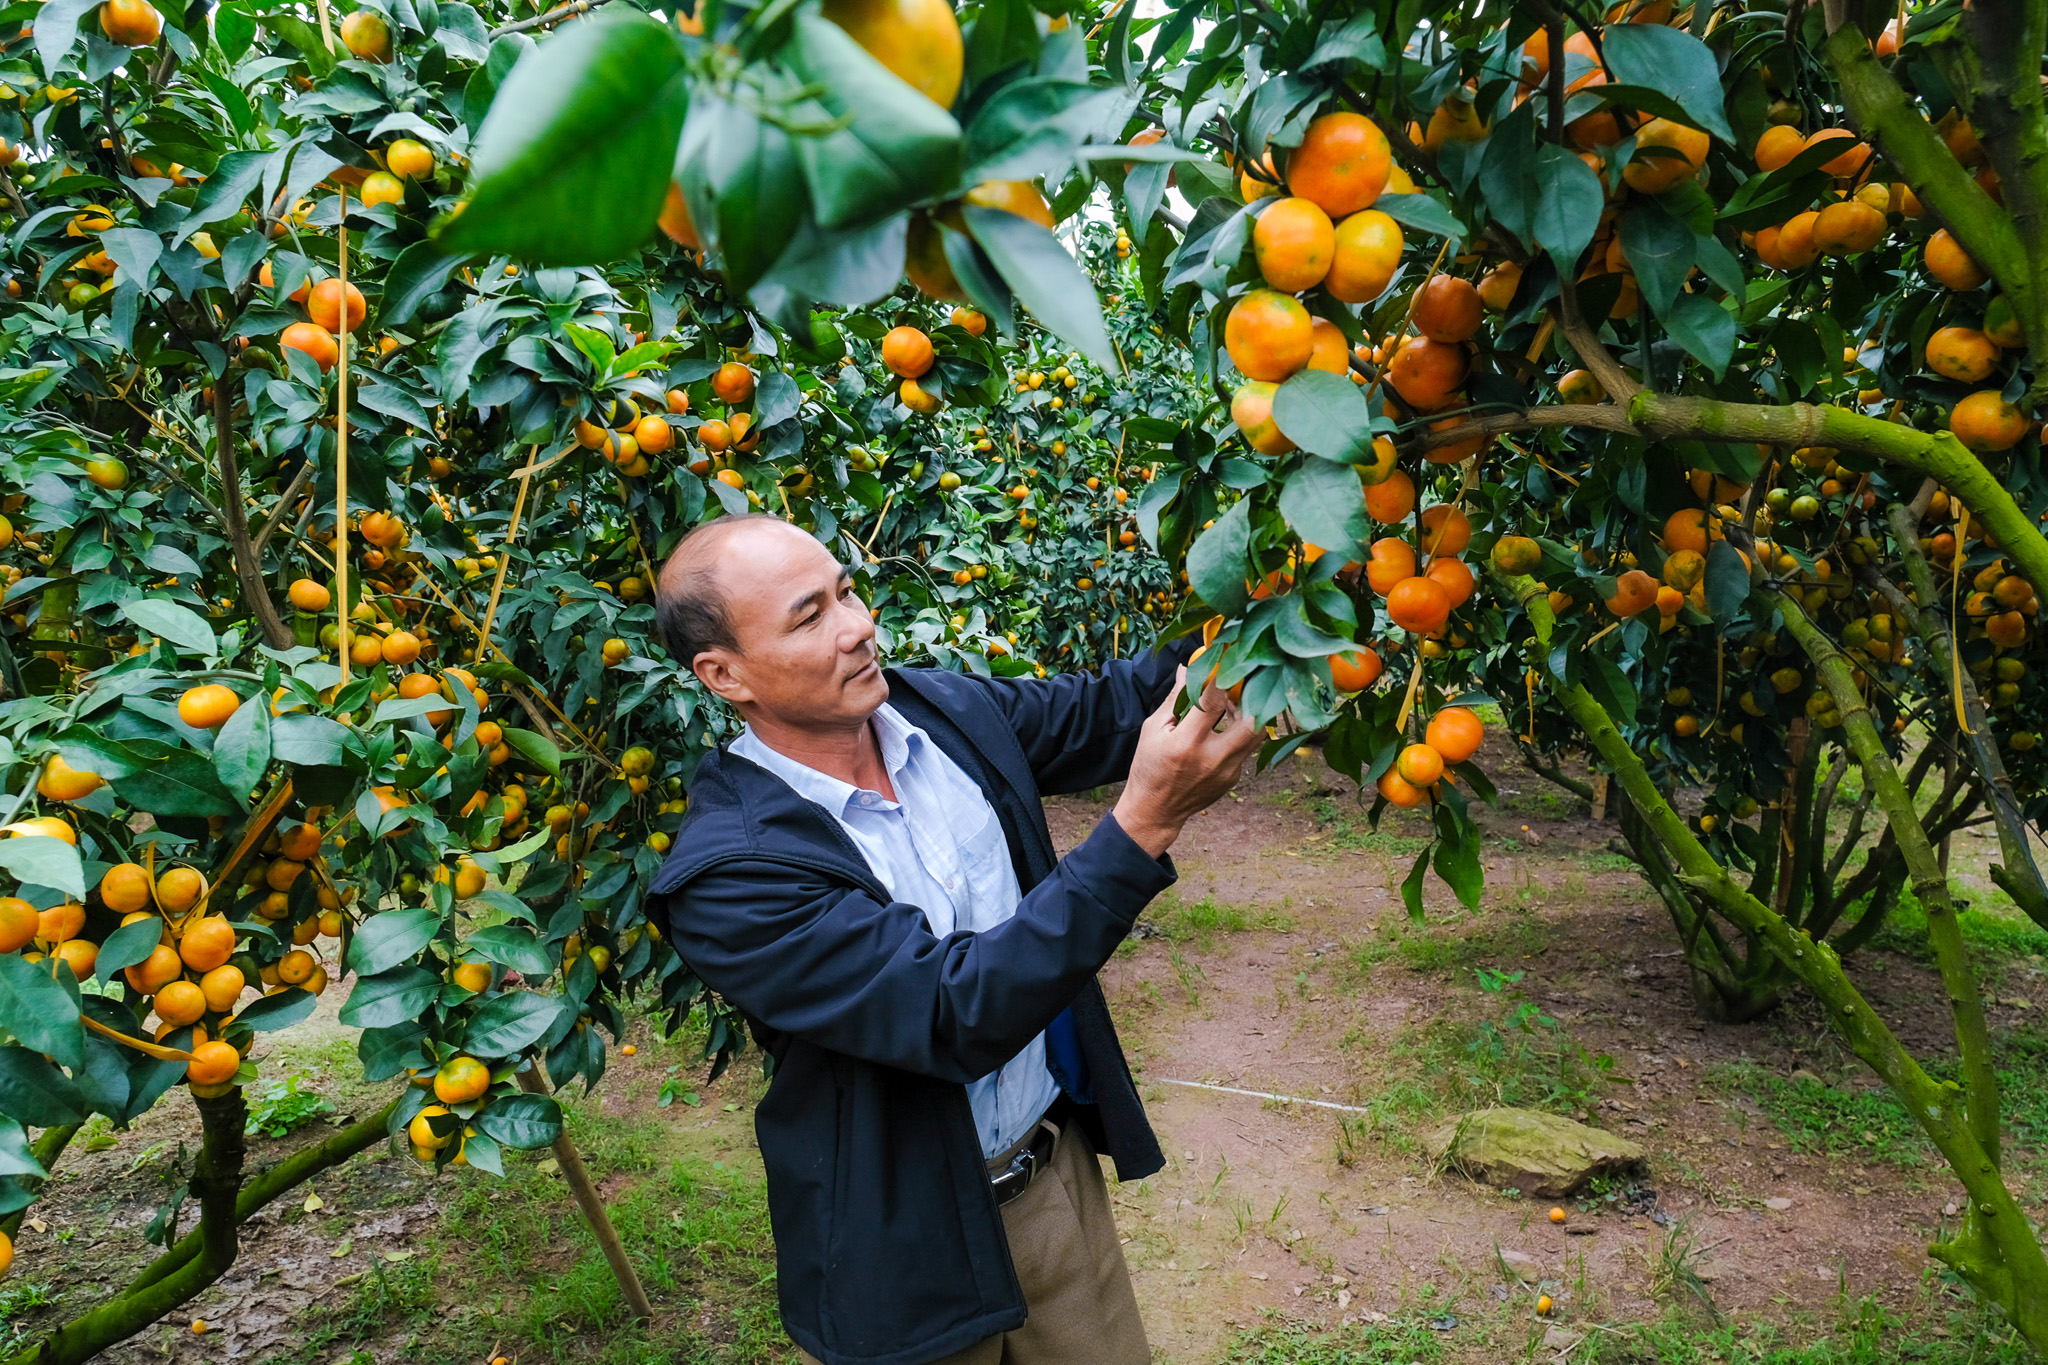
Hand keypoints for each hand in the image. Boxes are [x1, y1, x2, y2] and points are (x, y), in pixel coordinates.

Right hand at [1112, 666, 1260, 857]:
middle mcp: (1212, 759)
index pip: (1213, 701)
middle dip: (1251, 695)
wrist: (1156, 811)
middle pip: (1252, 720)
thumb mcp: (1153, 729)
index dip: (1221, 675)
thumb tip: (1188, 667)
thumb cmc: (1149, 766)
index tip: (1227, 655)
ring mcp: (1228, 772)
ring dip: (1248, 712)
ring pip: (1256, 734)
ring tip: (1232, 702)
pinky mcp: (1234, 778)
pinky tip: (1223, 727)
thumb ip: (1175, 698)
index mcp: (1186, 744)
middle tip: (1242, 680)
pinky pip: (1245, 748)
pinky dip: (1238, 732)